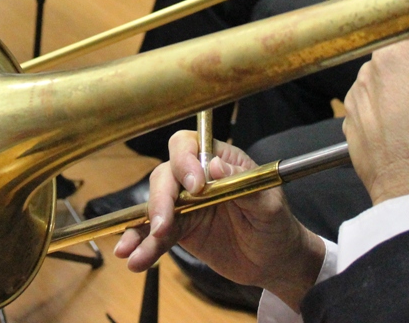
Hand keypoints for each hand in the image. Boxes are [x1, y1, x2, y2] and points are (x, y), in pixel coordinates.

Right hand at [114, 131, 324, 310]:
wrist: (275, 261)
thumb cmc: (277, 225)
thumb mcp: (269, 205)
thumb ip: (242, 184)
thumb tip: (214, 165)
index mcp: (220, 161)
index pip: (190, 146)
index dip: (185, 162)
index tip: (195, 187)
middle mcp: (198, 178)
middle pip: (165, 176)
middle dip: (160, 200)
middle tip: (164, 226)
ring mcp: (186, 204)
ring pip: (155, 207)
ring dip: (141, 228)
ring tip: (131, 250)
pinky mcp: (181, 230)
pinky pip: (157, 235)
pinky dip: (144, 246)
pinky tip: (134, 259)